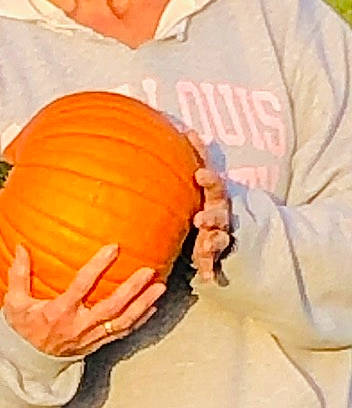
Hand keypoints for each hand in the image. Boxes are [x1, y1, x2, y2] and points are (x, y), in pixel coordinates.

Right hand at [2, 243, 163, 357]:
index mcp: (59, 312)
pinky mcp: (97, 343)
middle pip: (111, 308)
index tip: (113, 248)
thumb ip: (18, 275)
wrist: (27, 362)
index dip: (97, 267)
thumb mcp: (14, 304)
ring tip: (160, 288)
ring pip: (121, 322)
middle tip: (148, 272)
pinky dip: (139, 321)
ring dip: (143, 305)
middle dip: (132, 290)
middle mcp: (78, 326)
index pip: (81, 287)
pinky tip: (152, 307)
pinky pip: (122, 333)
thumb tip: (20, 248)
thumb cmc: (23, 329)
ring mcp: (90, 337)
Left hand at [184, 130, 231, 283]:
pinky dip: (211, 269)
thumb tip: (187, 129)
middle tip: (200, 219)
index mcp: (213, 195)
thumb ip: (193, 160)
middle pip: (220, 212)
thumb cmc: (197, 204)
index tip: (199, 175)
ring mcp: (219, 234)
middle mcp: (220, 213)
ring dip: (213, 240)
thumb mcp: (196, 185)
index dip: (209, 178)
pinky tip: (208, 278)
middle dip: (212, 215)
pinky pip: (213, 263)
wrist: (215, 229)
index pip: (213, 183)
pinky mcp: (215, 254)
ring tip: (205, 244)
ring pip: (220, 237)